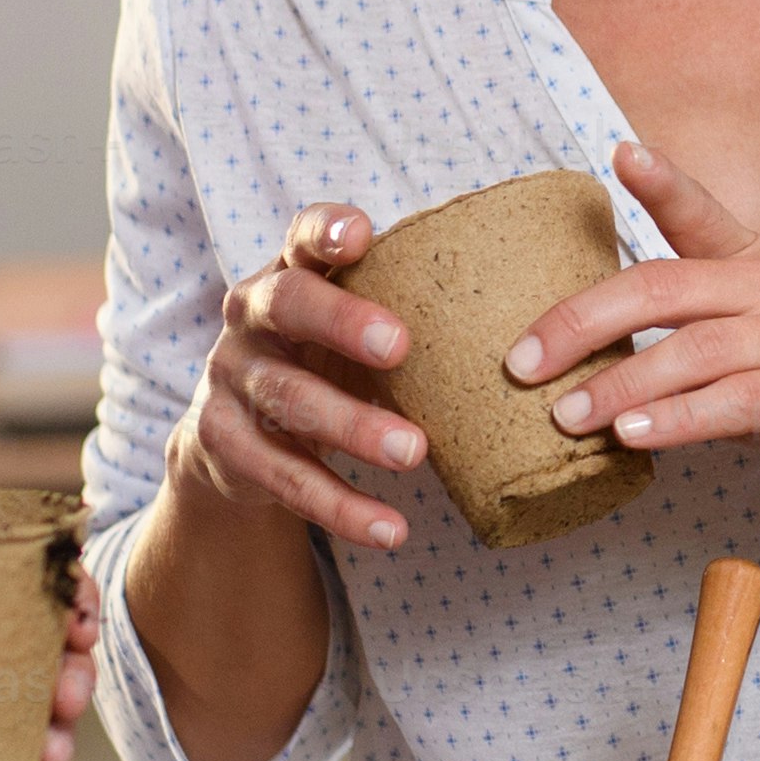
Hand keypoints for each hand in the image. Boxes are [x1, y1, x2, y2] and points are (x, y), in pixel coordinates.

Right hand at [175, 203, 431, 554]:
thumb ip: (407, 313)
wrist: (236, 438)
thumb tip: (535, 327)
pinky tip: (390, 528)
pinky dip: (341, 507)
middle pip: (288, 306)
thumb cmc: (324, 363)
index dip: (326, 232)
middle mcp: (250, 317)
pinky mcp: (224, 444)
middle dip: (342, 322)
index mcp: (288, 273)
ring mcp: (230, 380)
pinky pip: (285, 478)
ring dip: (353, 428)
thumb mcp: (351, 330)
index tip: (362, 235)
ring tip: (414, 452)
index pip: (301, 237)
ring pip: (288, 400)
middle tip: (400, 347)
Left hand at [508, 142, 759, 500]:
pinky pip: (738, 402)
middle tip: (518, 359)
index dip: (661, 184)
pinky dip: (679, 419)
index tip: (617, 154)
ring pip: (691, 349)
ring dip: (619, 384)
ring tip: (563, 415)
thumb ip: (711, 361)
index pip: (705, 216)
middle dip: (580, 320)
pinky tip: (634, 437)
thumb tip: (620, 396)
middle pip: (663, 286)